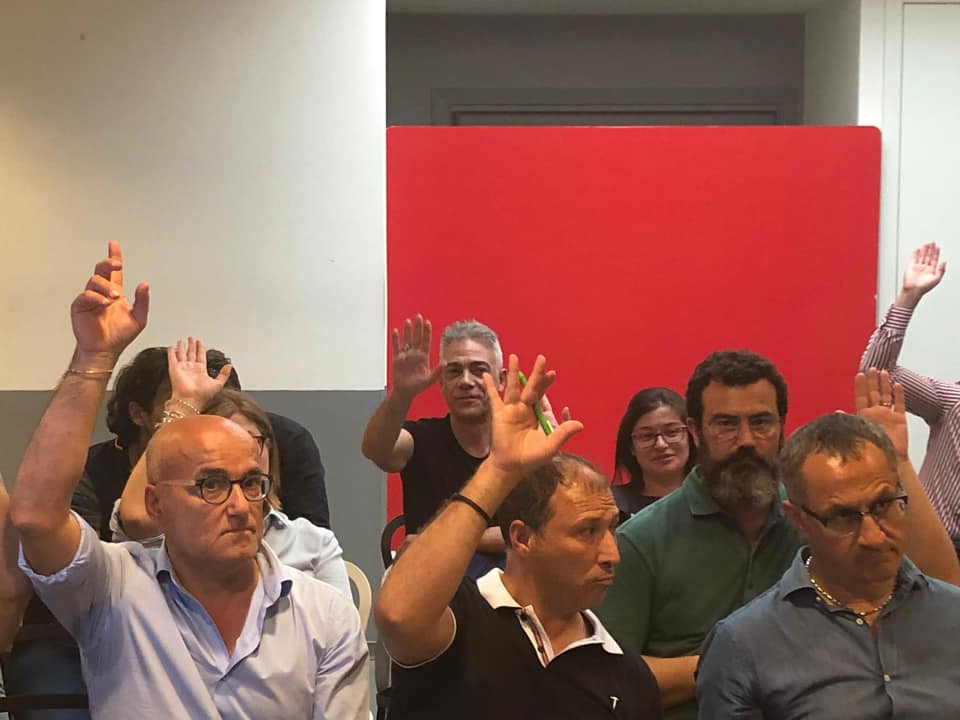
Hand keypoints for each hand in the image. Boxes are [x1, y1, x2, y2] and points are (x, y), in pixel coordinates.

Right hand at [70, 242, 148, 364]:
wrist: (106, 350)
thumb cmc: (120, 335)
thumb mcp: (139, 318)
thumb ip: (142, 301)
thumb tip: (144, 284)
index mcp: (115, 293)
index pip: (114, 272)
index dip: (114, 257)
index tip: (114, 244)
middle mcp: (102, 292)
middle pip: (102, 270)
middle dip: (109, 263)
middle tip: (117, 264)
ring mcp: (90, 298)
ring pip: (95, 281)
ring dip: (106, 286)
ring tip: (114, 298)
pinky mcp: (80, 306)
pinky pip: (86, 295)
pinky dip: (96, 298)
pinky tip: (104, 304)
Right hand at [167, 337, 232, 407]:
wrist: (190, 399)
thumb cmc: (202, 394)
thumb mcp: (218, 383)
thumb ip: (224, 374)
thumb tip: (229, 365)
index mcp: (201, 371)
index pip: (201, 356)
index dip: (201, 349)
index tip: (200, 343)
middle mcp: (191, 369)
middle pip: (191, 354)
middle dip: (191, 346)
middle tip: (191, 338)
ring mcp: (182, 368)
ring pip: (182, 355)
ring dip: (182, 347)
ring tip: (181, 341)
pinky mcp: (174, 369)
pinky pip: (172, 358)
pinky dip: (171, 353)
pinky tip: (171, 347)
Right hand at [391, 314, 440, 399]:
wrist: (405, 392)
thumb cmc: (417, 387)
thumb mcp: (430, 380)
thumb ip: (437, 372)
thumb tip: (445, 363)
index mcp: (424, 357)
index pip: (426, 341)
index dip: (426, 332)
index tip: (427, 323)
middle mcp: (415, 354)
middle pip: (417, 337)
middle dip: (418, 327)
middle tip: (418, 316)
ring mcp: (406, 355)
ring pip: (407, 340)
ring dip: (407, 331)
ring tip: (408, 321)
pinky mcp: (397, 359)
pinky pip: (396, 347)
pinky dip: (395, 339)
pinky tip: (396, 332)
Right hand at [484, 354, 582, 477]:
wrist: (512, 466)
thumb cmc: (532, 458)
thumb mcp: (551, 445)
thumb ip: (563, 433)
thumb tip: (580, 423)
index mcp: (539, 416)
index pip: (545, 398)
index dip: (548, 387)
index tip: (553, 376)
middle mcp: (526, 410)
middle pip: (532, 388)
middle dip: (536, 374)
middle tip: (542, 359)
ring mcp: (512, 411)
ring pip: (513, 388)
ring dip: (513, 373)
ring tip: (514, 357)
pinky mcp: (500, 414)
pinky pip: (494, 397)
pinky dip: (490, 386)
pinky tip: (487, 375)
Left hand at [855, 368, 907, 459]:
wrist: (887, 460)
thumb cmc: (870, 449)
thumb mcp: (856, 433)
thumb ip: (848, 421)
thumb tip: (835, 412)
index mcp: (863, 416)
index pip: (861, 397)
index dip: (860, 386)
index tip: (859, 374)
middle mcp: (875, 413)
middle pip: (873, 393)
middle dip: (872, 381)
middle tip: (871, 368)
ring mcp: (887, 415)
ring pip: (886, 396)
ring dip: (884, 385)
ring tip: (883, 372)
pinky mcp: (900, 420)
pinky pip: (899, 404)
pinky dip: (899, 395)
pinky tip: (898, 385)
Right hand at [898, 242, 945, 306]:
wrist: (913, 290)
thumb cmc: (924, 287)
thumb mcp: (937, 279)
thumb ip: (941, 270)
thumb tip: (944, 262)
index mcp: (931, 270)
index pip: (935, 259)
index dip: (936, 253)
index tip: (938, 247)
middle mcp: (925, 267)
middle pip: (928, 256)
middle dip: (931, 249)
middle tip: (932, 242)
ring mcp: (918, 266)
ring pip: (922, 256)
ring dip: (924, 250)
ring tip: (926, 244)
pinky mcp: (911, 266)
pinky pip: (913, 258)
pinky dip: (915, 253)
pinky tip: (918, 249)